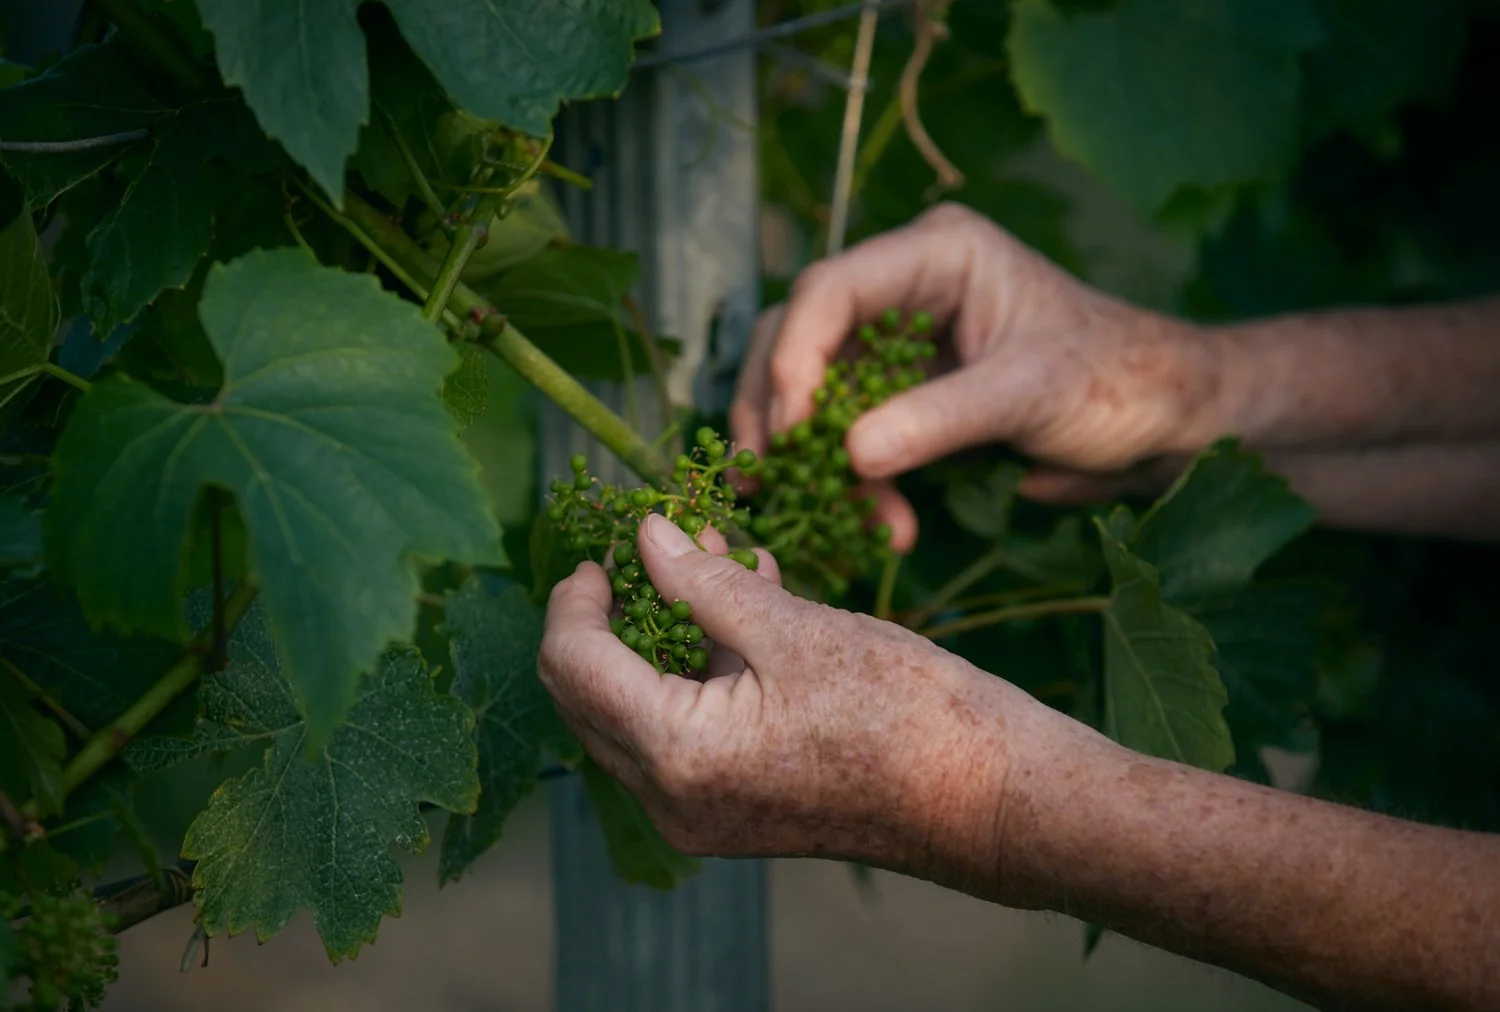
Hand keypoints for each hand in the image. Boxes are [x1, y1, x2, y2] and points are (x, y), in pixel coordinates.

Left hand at [537, 513, 1096, 900]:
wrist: (991, 798)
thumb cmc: (905, 712)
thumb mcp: (794, 628)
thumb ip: (703, 581)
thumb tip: (645, 535)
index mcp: (677, 755)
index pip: (575, 666)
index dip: (576, 598)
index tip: (604, 548)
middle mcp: (674, 800)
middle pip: (592, 695)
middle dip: (613, 615)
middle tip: (648, 549)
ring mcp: (705, 811)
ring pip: (643, 708)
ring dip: (665, 631)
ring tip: (715, 554)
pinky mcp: (740, 806)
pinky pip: (691, 729)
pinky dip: (704, 667)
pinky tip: (749, 598)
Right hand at [731, 203, 1222, 550]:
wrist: (1164, 419)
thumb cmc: (1116, 379)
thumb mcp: (1030, 393)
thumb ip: (939, 420)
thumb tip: (849, 456)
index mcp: (934, 256)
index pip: (830, 290)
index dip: (794, 357)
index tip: (789, 431)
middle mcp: (903, 289)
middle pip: (798, 337)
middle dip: (779, 411)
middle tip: (767, 478)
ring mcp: (898, 344)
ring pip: (812, 392)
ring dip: (815, 459)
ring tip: (836, 520)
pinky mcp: (904, 396)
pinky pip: (849, 435)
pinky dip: (855, 483)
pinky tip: (884, 528)